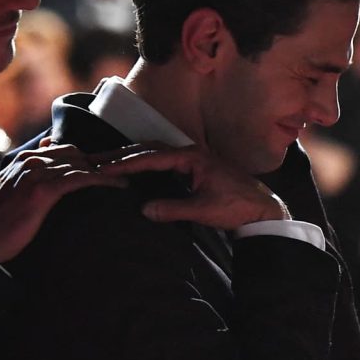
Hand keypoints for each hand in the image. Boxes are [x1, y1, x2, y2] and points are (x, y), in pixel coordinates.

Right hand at [0, 144, 126, 262]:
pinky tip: (119, 186)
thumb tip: (44, 176)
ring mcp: (36, 173)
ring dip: (106, 170)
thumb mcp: (9, 192)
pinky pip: (80, 179)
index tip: (107, 168)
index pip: (63, 150)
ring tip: (129, 177)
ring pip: (80, 163)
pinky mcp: (43, 190)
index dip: (86, 159)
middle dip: (100, 161)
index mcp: (24, 159)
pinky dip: (102, 181)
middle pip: (75, 153)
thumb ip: (26, 179)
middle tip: (125, 172)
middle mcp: (31, 160)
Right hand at [98, 145, 289, 229]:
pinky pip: (162, 159)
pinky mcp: (193, 167)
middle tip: (96, 160)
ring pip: (155, 152)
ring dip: (132, 157)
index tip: (105, 168)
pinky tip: (133, 170)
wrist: (262, 209)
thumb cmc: (237, 207)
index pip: (151, 157)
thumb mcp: (203, 210)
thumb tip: (144, 210)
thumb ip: (173, 209)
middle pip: (149, 148)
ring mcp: (192, 158)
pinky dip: (144, 162)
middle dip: (122, 155)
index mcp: (192, 157)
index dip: (126, 163)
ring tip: (108, 162)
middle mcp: (190, 152)